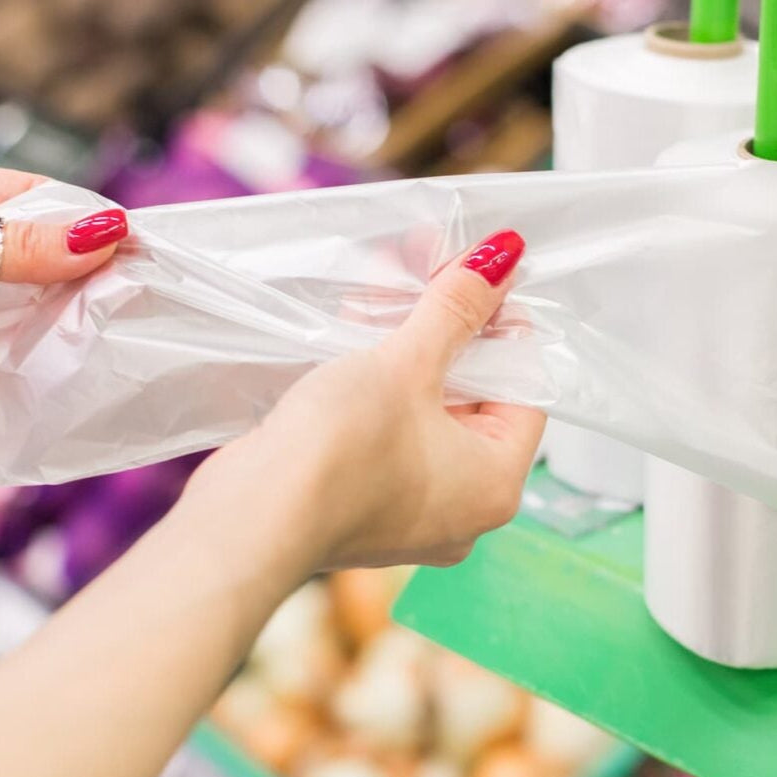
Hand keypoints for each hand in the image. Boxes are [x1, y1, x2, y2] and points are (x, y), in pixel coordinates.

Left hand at [0, 155, 126, 395]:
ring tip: (118, 327)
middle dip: (82, 271)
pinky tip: (72, 361)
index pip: (34, 197)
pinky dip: (36, 361)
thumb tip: (102, 233)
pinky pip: (4, 355)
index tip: (136, 245)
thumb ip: (9, 244)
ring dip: (64, 317)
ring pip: (28, 304)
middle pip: (40, 253)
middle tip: (139, 292)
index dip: (83, 219)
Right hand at [179, 229, 544, 585]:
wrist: (250, 519)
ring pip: (425, 410)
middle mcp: (463, 508)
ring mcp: (410, 512)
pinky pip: (388, 432)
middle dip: (448, 328)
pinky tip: (354, 326)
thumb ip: (457, 308)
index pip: (525, 391)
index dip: (506, 329)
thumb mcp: (408, 363)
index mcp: (497, 484)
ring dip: (408, 347)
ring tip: (386, 281)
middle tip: (432, 268)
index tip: (480, 282)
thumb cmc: (342, 451)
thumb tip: (504, 257)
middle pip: (474, 398)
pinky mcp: (362, 504)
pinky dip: (378, 383)